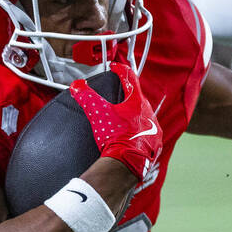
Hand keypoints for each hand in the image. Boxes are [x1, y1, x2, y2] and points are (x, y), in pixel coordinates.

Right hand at [68, 64, 162, 181]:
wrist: (127, 164)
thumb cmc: (115, 138)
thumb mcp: (98, 113)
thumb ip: (86, 97)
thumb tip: (77, 86)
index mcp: (138, 102)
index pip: (130, 79)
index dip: (121, 71)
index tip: (116, 67)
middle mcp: (149, 114)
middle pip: (139, 98)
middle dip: (129, 94)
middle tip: (120, 92)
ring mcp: (154, 130)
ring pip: (145, 116)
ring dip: (136, 114)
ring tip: (125, 116)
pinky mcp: (154, 145)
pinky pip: (148, 133)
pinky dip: (140, 131)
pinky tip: (133, 135)